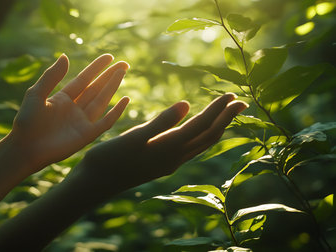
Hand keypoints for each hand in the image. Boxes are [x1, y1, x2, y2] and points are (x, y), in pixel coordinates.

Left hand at [7, 54, 129, 173]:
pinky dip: (116, 111)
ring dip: (112, 87)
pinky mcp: (86, 135)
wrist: (25, 148)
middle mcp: (74, 109)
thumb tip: (65, 56)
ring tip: (123, 72)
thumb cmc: (26, 122)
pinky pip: (105, 122)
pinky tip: (125, 99)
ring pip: (102, 100)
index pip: (84, 79)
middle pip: (96, 88)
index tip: (109, 57)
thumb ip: (51, 76)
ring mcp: (82, 122)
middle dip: (109, 76)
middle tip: (124, 63)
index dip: (96, 68)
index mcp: (62, 98)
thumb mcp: (36, 94)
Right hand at [75, 93, 247, 193]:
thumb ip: (160, 122)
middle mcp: (174, 158)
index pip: (201, 126)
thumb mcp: (133, 137)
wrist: (95, 182)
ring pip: (200, 145)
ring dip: (216, 128)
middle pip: (207, 136)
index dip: (218, 110)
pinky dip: (200, 137)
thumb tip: (186, 104)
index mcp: (169, 148)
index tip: (232, 95)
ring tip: (226, 115)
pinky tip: (197, 131)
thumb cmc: (110, 158)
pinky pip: (190, 149)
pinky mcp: (161, 164)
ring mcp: (168, 163)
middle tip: (241, 102)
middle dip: (225, 119)